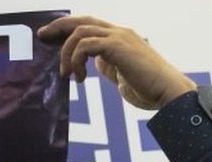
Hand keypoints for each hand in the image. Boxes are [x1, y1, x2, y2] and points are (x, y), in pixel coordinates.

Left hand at [38, 15, 195, 109]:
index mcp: (120, 38)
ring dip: (67, 53)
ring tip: (67, 75)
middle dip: (58, 27)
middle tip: (42, 37)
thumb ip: (109, 66)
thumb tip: (95, 64)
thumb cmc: (150, 89)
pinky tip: (79, 77)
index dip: (67, 29)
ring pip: (80, 32)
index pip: (89, 25)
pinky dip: (76, 60)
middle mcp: (119, 32)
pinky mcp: (117, 46)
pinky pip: (85, 45)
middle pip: (81, 20)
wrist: (169, 92)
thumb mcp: (123, 76)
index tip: (51, 39)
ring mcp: (119, 37)